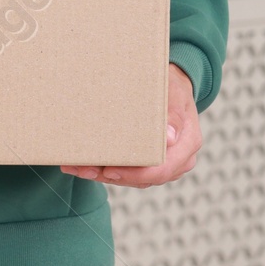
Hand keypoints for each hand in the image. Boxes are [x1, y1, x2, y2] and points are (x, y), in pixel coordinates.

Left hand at [61, 64, 200, 189]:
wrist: (173, 87)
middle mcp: (178, 160)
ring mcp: (164, 164)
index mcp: (187, 145)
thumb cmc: (172, 87)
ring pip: (132, 178)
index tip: (109, 170)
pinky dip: (105, 169)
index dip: (135, 174)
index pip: (161, 170)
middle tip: (83, 168)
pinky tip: (83, 164)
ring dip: (103, 174)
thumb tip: (169, 138)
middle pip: (143, 179)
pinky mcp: (149, 163)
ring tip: (77, 166)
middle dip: (111, 176)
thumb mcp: (175, 93)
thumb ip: (173, 114)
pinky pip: (128, 172)